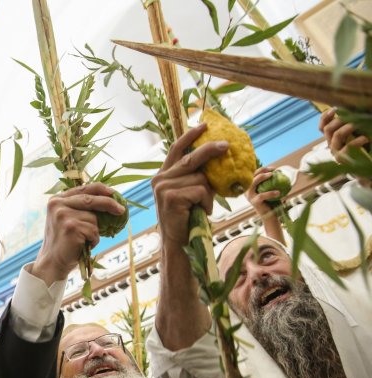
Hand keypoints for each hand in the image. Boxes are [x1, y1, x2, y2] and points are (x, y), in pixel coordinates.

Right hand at [32, 183, 124, 284]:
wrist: (53, 261)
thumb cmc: (64, 241)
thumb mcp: (67, 218)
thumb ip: (79, 207)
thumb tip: (108, 198)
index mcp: (57, 199)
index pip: (83, 188)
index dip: (101, 189)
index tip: (113, 193)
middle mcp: (58, 204)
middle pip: (90, 199)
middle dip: (109, 203)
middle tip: (121, 210)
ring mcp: (63, 215)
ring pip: (93, 218)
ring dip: (94, 231)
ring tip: (84, 240)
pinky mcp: (71, 227)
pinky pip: (93, 230)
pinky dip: (93, 240)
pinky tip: (83, 245)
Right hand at [152, 123, 224, 248]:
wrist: (178, 243)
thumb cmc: (187, 219)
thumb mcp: (189, 193)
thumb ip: (194, 177)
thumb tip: (216, 158)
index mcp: (163, 175)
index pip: (176, 149)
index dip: (190, 136)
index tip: (204, 125)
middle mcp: (160, 179)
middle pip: (191, 157)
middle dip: (210, 150)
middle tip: (227, 145)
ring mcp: (164, 187)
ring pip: (200, 178)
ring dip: (208, 193)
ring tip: (202, 207)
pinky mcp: (171, 196)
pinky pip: (200, 190)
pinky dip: (206, 202)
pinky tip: (200, 212)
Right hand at [245, 166, 277, 215]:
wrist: (269, 215)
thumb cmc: (271, 201)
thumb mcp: (270, 190)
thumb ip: (271, 182)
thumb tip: (279, 171)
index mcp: (250, 186)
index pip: (254, 174)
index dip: (263, 169)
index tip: (274, 168)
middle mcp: (247, 190)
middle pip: (252, 176)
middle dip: (262, 170)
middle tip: (273, 170)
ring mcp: (249, 196)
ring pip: (253, 183)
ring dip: (262, 177)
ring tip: (272, 175)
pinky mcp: (254, 201)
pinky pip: (262, 195)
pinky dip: (271, 193)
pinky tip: (278, 192)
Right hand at [319, 108, 369, 159]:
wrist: (365, 164)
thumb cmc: (363, 146)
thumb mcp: (356, 132)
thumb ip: (350, 123)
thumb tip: (347, 110)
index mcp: (332, 138)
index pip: (322, 127)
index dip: (325, 117)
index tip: (334, 109)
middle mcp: (332, 144)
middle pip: (327, 129)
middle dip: (339, 120)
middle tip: (351, 116)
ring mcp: (336, 152)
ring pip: (336, 135)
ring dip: (347, 127)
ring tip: (358, 124)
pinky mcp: (342, 159)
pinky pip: (347, 147)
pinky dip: (357, 141)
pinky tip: (365, 138)